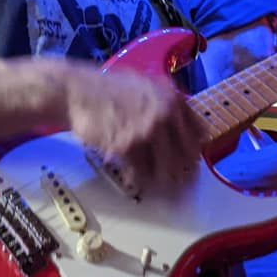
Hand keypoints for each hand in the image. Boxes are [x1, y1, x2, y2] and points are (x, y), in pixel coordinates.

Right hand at [62, 64, 205, 190]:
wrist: (76, 91)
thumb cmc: (107, 90)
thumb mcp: (146, 86)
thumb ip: (167, 105)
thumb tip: (184, 131)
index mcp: (172, 98)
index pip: (200, 133)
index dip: (196, 151)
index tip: (192, 162)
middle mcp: (164, 113)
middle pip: (187, 155)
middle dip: (184, 173)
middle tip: (181, 186)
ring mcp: (146, 130)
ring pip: (168, 169)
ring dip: (164, 183)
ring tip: (161, 190)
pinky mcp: (127, 146)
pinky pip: (142, 173)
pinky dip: (140, 181)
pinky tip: (136, 180)